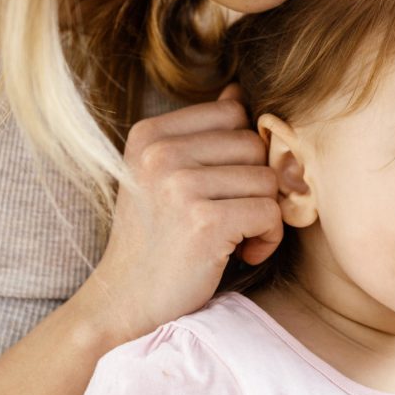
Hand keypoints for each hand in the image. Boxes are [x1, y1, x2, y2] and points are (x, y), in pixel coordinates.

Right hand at [78, 84, 281, 343]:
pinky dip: (268, 238)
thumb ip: (199, 133)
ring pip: (268, 179)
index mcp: (149, 134)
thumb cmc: (154, 238)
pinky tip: (243, 253)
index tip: (223, 185)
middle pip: (254, 144)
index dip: (241, 151)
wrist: (123, 304)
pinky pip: (271, 212)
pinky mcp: (204, 223)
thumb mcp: (162, 174)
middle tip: (233, 215)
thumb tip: (237, 90)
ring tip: (235, 236)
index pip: (233, 112)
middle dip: (255, 183)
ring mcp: (180, 187)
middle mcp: (160, 154)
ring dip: (264, 213)